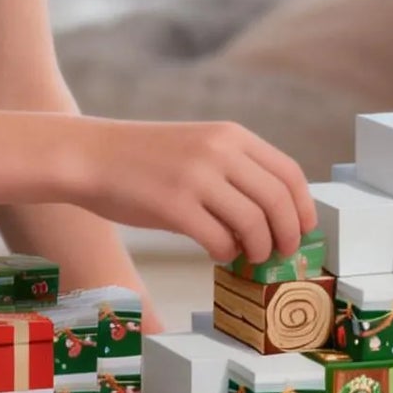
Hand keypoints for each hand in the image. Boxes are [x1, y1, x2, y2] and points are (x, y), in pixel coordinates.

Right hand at [53, 118, 316, 266]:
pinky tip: (216, 253)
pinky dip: (225, 253)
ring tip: (249, 257)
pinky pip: (218, 240)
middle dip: (288, 235)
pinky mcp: (173, 206)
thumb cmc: (143, 159)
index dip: (303, 207)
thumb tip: (272, 217)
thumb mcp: (197, 148)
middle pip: (278, 201)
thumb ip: (234, 171)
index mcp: (230, 135)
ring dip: (259, 249)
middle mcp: (219, 151)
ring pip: (254, 224)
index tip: (303, 230)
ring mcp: (196, 177)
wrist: (88, 156)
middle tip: (282, 254)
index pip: (289, 173)